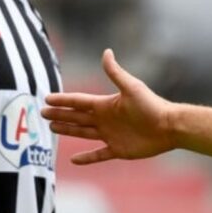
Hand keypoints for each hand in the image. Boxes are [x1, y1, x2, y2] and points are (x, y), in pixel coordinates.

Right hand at [43, 50, 177, 163]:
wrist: (169, 127)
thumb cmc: (152, 106)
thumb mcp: (131, 87)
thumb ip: (115, 73)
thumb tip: (106, 52)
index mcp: (105, 105)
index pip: (78, 101)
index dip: (63, 100)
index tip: (47, 98)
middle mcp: (105, 119)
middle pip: (76, 117)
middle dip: (60, 115)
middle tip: (42, 113)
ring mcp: (110, 135)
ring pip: (83, 133)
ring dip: (68, 131)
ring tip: (52, 128)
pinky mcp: (118, 150)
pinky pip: (99, 154)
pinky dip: (87, 158)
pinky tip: (74, 160)